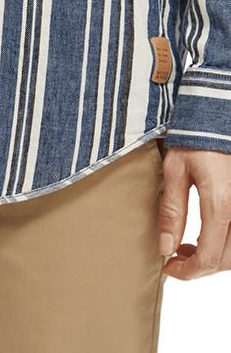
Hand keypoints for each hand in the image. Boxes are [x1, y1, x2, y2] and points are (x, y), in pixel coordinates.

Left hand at [158, 146, 230, 279]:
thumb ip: (172, 211)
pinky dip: (224, 245)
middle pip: (225, 260)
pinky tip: (204, 237)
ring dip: (213, 258)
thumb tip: (166, 247)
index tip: (168, 268)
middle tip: (173, 259)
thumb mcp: (175, 171)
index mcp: (221, 204)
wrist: (217, 120)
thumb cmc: (194, 140)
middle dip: (199, 267)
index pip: (209, 257)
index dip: (187, 271)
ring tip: (186, 248)